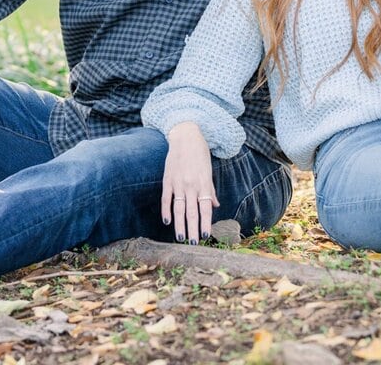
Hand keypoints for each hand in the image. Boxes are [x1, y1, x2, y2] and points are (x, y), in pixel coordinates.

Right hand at [160, 122, 218, 243]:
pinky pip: (166, 198)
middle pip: (192, 211)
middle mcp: (191, 185)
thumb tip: (214, 205)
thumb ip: (210, 189)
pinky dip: (166, 211)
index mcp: (203, 183)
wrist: (185, 136)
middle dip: (193, 229)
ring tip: (181, 238)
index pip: (205, 208)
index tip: (206, 235)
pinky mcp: (167, 179)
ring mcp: (178, 182)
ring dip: (180, 224)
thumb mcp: (208, 170)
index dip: (206, 223)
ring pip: (179, 208)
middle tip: (193, 244)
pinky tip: (167, 222)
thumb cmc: (200, 153)